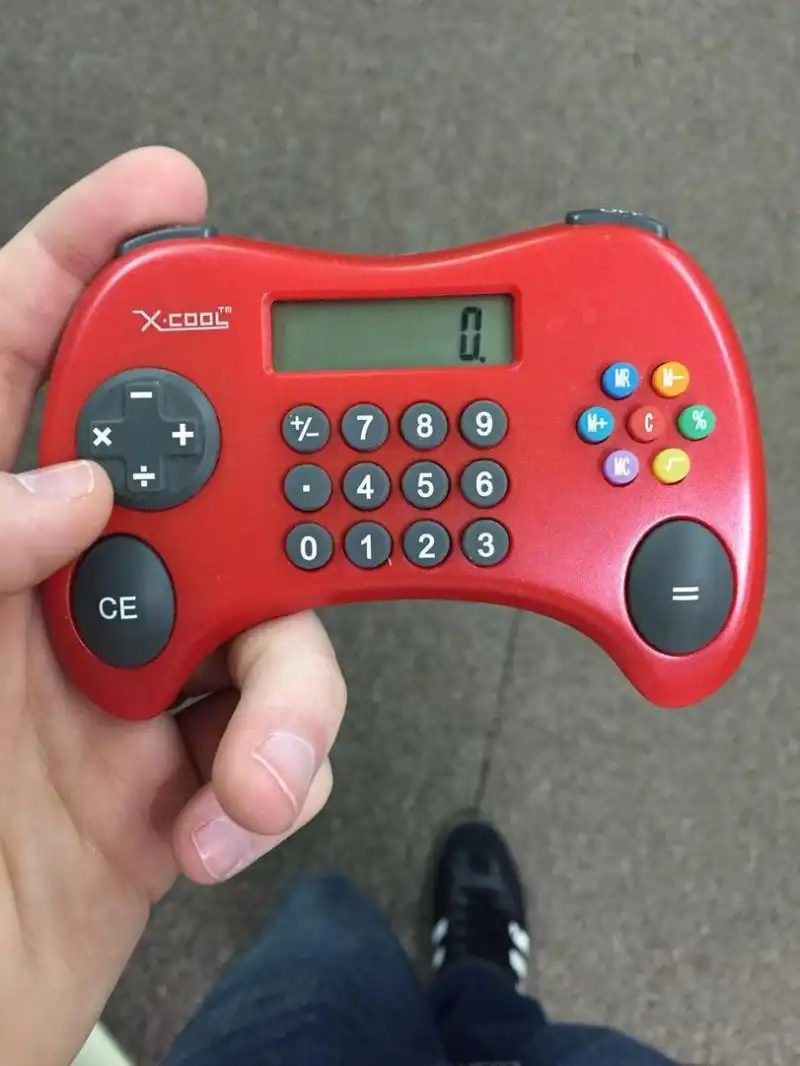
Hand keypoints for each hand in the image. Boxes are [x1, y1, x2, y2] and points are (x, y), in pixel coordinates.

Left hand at [0, 148, 346, 1065]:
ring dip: (291, 693)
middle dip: (259, 478)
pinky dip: (285, 768)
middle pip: (195, 465)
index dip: (90, 254)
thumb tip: (75, 490)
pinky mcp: (195, 753)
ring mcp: (139, 667)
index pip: (23, 352)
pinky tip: (225, 816)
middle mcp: (66, 583)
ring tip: (244, 768)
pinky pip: (286, 720)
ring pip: (275, 607)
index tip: (168, 196)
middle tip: (294, 498)